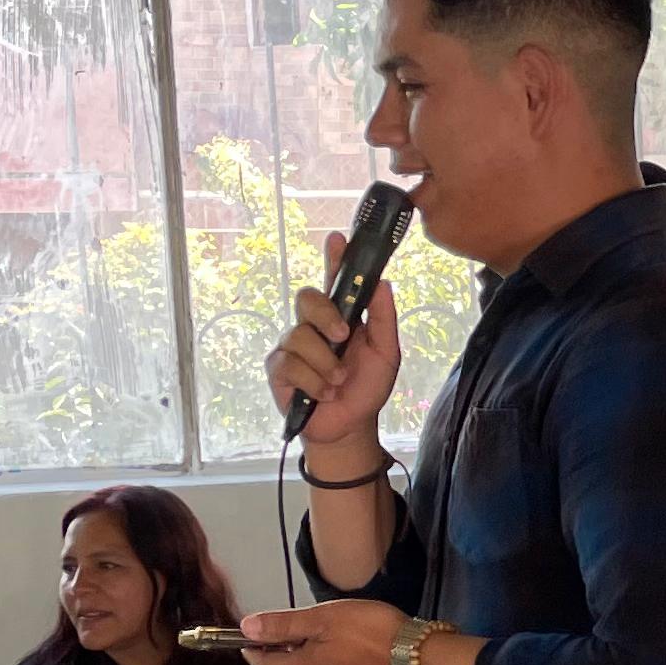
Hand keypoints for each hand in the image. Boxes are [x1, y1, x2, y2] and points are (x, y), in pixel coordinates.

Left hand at [237, 599, 406, 664]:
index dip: (251, 652)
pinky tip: (341, 653)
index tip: (246, 640)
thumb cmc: (369, 632)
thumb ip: (284, 625)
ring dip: (304, 662)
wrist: (419, 659)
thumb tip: (245, 628)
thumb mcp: (323, 618)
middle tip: (280, 634)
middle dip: (278, 656)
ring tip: (312, 640)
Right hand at [266, 233, 402, 454]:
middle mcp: (313, 326)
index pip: (334, 281)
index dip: (333, 258)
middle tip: (344, 336)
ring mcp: (293, 346)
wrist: (351, 426)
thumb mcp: (386, 353)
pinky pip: (291, 364)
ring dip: (326, 363)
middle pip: (307, 298)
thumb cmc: (367, 387)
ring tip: (339, 381)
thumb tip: (382, 282)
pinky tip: (324, 393)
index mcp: (340, 317)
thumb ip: (383, 319)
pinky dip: (314, 382)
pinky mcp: (279, 369)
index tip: (337, 239)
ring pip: (300, 336)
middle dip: (325, 315)